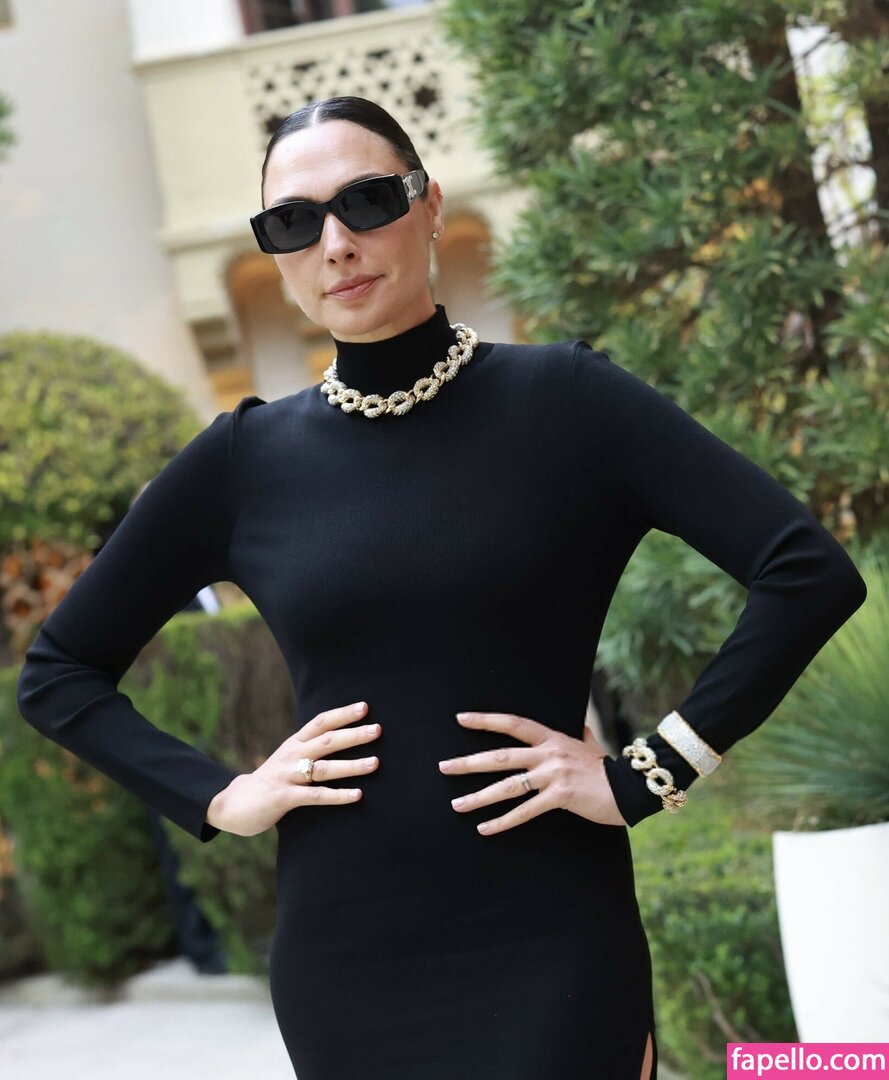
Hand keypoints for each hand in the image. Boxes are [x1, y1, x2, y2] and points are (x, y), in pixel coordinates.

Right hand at [205, 701, 380, 835]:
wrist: (233, 804)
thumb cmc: (271, 781)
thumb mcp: (288, 759)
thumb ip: (310, 750)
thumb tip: (342, 740)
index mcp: (294, 743)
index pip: (320, 722)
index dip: (342, 714)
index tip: (365, 707)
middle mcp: (291, 755)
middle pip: (327, 741)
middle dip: (354, 735)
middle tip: (378, 730)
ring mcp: (287, 776)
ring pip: (325, 768)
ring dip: (352, 765)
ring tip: (376, 763)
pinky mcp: (284, 798)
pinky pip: (316, 796)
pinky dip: (338, 795)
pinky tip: (358, 795)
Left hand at [438, 711, 626, 834]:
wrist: (632, 788)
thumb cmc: (609, 770)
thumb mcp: (592, 746)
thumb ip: (581, 736)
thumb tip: (580, 726)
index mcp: (553, 738)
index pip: (513, 723)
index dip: (486, 720)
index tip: (461, 719)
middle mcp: (549, 753)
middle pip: (501, 756)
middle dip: (469, 762)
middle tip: (443, 767)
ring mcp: (553, 774)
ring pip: (508, 785)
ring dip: (479, 796)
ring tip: (456, 804)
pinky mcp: (560, 796)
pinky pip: (525, 811)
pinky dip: (503, 821)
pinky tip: (484, 828)